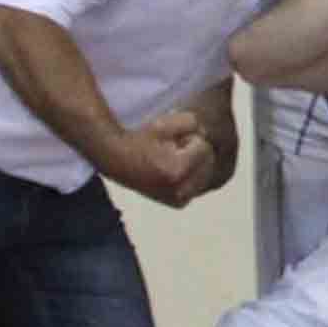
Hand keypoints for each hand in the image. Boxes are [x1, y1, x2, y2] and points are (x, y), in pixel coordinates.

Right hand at [106, 107, 226, 207]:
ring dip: (195, 163)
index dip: (189, 138)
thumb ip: (192, 122)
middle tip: (171, 149)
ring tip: (171, 159)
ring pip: (207, 173)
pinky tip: (174, 171)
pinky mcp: (179, 204)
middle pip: (209, 161)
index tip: (171, 140)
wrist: (117, 161)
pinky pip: (200, 184)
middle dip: (195, 151)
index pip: (205, 146)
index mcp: (176, 172)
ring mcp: (179, 200)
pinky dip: (193, 175)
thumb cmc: (141, 138)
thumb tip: (206, 135)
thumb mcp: (164, 123)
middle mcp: (178, 191)